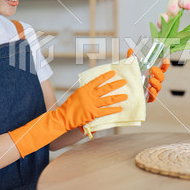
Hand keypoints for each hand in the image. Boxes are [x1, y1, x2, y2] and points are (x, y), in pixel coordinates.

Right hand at [9, 70, 126, 156]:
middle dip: (116, 84)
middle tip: (124, 81)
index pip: (98, 80)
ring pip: (108, 99)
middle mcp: (90, 95)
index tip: (113, 72)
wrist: (64, 117)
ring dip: (118, 97)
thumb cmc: (69, 106)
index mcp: (85, 89)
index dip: (106, 76)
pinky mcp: (93, 113)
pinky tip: (120, 108)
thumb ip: (86, 91)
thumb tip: (94, 88)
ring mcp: (92, 104)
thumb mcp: (77, 95)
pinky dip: (113, 110)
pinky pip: (106, 111)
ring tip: (126, 95)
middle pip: (106, 88)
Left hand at [127, 48, 169, 102]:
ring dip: (157, 83)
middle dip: (159, 73)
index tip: (165, 60)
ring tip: (151, 80)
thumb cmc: (131, 79)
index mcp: (151, 74)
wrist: (125, 92)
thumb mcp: (131, 68)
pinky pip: (154, 97)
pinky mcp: (148, 98)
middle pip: (161, 78)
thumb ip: (131, 59)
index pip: (161, 69)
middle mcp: (153, 82)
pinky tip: (151, 89)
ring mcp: (152, 90)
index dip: (165, 65)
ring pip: (159, 87)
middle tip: (153, 69)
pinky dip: (154, 93)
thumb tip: (130, 50)